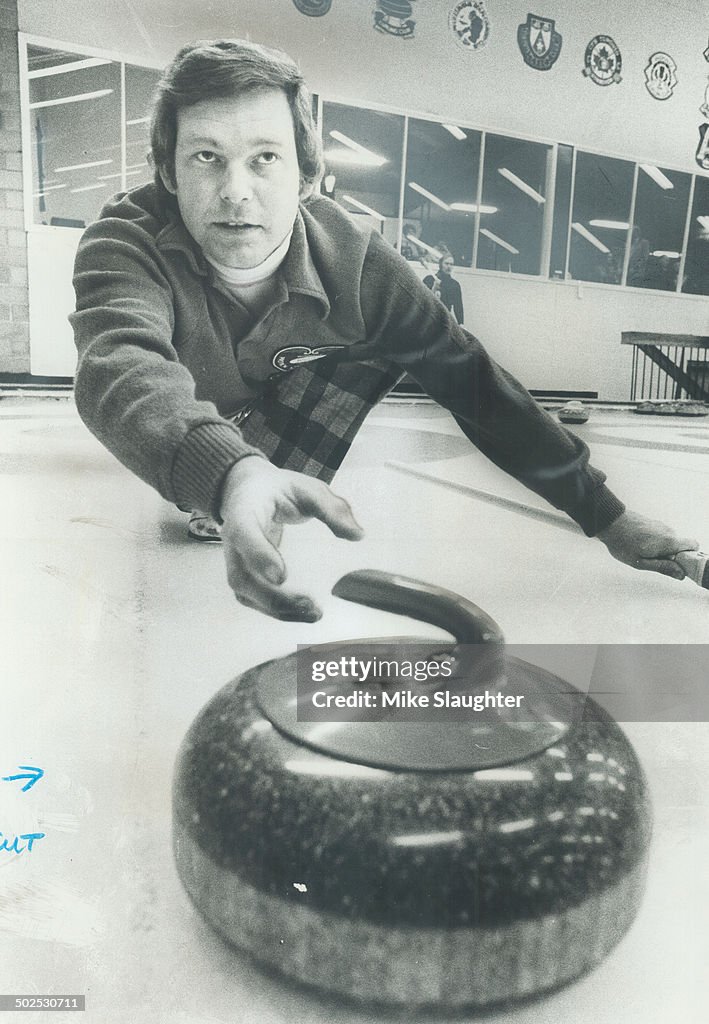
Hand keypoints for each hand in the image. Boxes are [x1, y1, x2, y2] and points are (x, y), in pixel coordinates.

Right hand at [219, 457, 362, 620]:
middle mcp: (232, 539)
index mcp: (245, 510)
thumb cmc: (278, 490)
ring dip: (277, 609)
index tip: (281, 576)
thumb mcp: (307, 488)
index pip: (244, 533)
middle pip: (241, 576)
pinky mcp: (243, 574)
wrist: (249, 491)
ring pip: (245, 593)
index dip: (259, 556)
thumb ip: (332, 508)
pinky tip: (303, 613)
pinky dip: (277, 610)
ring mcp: (235, 559)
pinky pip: (252, 599)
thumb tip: (358, 535)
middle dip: (273, 597)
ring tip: (314, 613)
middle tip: (310, 605)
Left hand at [597, 510, 698, 579]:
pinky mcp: (654, 524)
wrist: (609, 522)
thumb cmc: (622, 543)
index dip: (688, 558)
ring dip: (661, 550)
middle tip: (653, 561)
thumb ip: (663, 568)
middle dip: (672, 556)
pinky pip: (662, 537)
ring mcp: (661, 526)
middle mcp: (669, 531)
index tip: (676, 566)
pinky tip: (639, 545)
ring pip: (670, 542)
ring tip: (642, 552)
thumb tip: (681, 574)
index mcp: (669, 541)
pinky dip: (655, 543)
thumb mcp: (641, 562)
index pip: (694, 546)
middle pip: (681, 546)